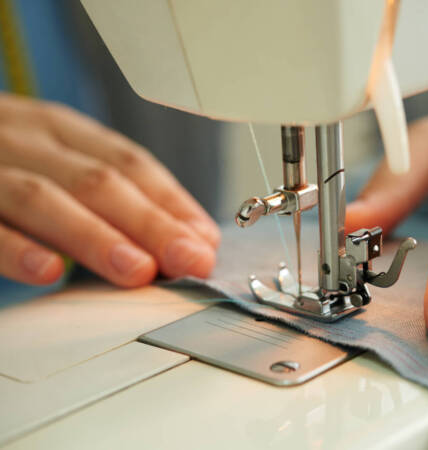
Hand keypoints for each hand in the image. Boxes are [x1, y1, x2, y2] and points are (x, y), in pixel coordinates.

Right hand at [0, 94, 219, 286]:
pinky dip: (14, 248)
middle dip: (150, 224)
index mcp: (61, 130)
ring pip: (44, 197)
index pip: (130, 162)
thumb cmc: (7, 164)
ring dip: (95, 237)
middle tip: (189, 261)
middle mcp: (25, 139)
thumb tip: (184, 235)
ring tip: (137, 271)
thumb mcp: (59, 163)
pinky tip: (47, 272)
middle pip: (98, 180)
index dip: (172, 202)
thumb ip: (111, 195)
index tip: (205, 241)